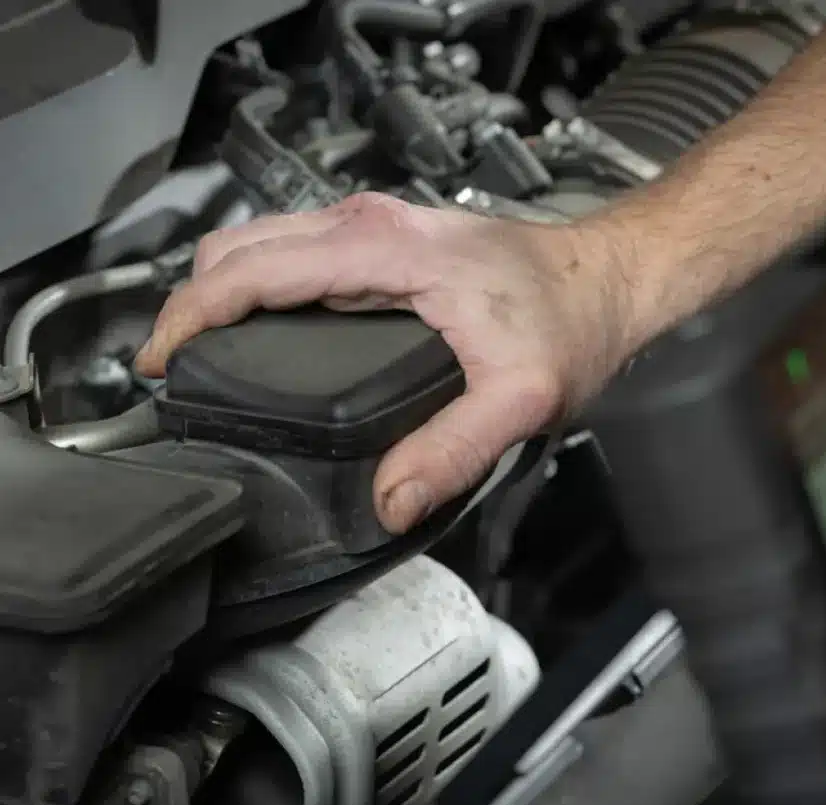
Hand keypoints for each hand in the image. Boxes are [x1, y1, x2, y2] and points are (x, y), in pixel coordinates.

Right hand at [135, 192, 635, 533]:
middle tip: (175, 370)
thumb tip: (390, 501)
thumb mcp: (520, 397)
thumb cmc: (570, 319)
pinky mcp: (386, 243)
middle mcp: (371, 225)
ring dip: (220, 292)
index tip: (162, 362)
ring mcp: (377, 228)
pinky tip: (259, 331)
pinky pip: (296, 253)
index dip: (193, 314)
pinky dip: (258, 285)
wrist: (606, 279)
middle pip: (242, 246)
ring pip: (263, 244)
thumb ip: (453, 451)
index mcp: (386, 250)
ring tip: (202, 356)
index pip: (256, 269)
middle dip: (191, 302)